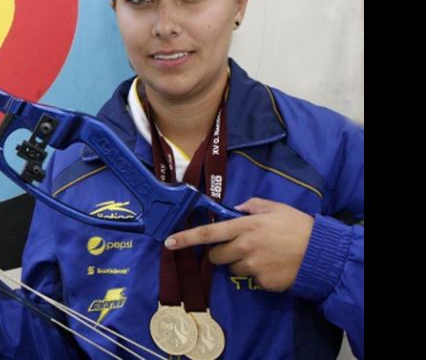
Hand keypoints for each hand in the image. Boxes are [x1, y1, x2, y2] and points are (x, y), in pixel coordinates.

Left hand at [165, 198, 313, 291]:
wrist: (320, 253)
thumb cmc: (297, 226)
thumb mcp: (274, 208)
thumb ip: (250, 206)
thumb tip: (235, 210)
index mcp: (244, 226)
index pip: (207, 234)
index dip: (185, 238)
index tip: (168, 242)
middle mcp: (244, 247)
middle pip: (215, 255)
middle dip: (220, 252)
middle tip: (237, 246)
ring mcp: (252, 266)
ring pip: (232, 267)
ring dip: (240, 262)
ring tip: (262, 254)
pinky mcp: (261, 282)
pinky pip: (250, 278)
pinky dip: (257, 273)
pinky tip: (272, 265)